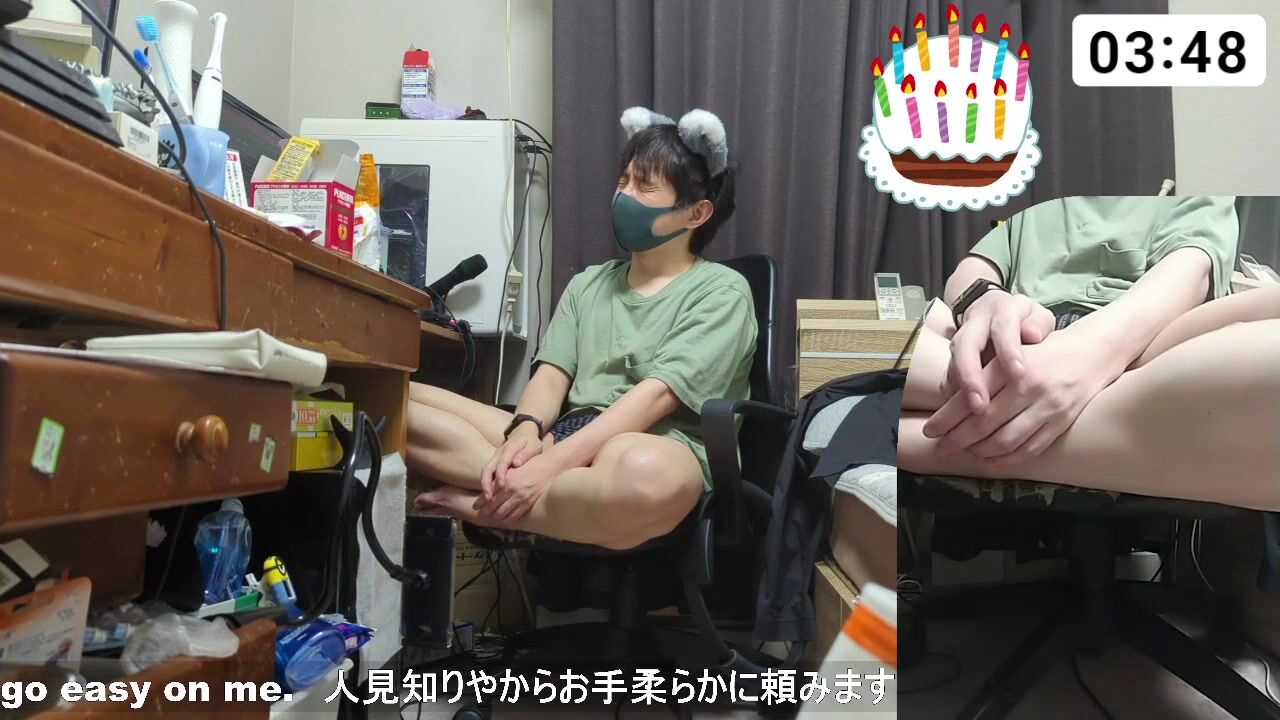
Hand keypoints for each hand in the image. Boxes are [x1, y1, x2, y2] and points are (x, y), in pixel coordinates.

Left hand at [475, 451, 562, 523]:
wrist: (548, 466)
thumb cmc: (530, 464)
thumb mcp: (513, 468)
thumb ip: (501, 477)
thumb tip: (489, 487)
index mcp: (505, 478)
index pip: (489, 493)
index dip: (480, 501)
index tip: (475, 506)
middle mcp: (511, 489)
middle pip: (493, 504)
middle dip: (486, 511)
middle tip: (481, 514)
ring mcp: (520, 497)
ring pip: (502, 512)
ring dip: (495, 516)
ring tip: (492, 517)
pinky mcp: (528, 503)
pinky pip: (514, 515)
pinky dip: (507, 519)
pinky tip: (504, 520)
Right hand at [478, 426, 544, 506]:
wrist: (524, 434)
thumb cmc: (531, 443)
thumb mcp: (534, 446)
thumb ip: (526, 453)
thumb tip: (516, 463)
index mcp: (509, 448)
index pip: (502, 461)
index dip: (500, 473)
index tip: (501, 485)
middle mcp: (499, 454)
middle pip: (488, 468)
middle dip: (486, 483)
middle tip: (489, 498)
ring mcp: (495, 459)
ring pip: (485, 472)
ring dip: (484, 486)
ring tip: (487, 500)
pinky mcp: (494, 464)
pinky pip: (487, 475)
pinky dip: (487, 485)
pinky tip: (489, 497)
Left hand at [926, 327, 1121, 462]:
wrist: (1092, 351)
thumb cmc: (1042, 352)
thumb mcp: (1010, 354)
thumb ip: (984, 375)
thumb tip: (947, 402)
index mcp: (1009, 366)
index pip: (970, 397)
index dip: (946, 418)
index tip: (929, 430)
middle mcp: (1028, 386)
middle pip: (984, 423)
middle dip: (957, 439)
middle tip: (941, 447)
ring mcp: (1047, 406)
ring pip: (1005, 440)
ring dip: (980, 452)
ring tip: (965, 453)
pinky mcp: (1061, 423)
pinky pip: (1029, 449)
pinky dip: (1006, 459)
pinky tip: (992, 459)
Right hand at [947, 291, 1054, 411]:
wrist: (996, 313)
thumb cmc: (1025, 321)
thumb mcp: (1038, 317)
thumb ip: (1038, 324)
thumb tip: (1033, 335)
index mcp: (1001, 310)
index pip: (1002, 328)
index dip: (1008, 351)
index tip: (1018, 375)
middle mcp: (975, 324)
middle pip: (964, 346)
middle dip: (970, 376)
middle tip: (980, 405)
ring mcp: (959, 341)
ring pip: (952, 364)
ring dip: (959, 391)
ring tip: (969, 416)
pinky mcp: (953, 359)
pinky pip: (949, 378)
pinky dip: (954, 398)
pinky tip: (961, 418)